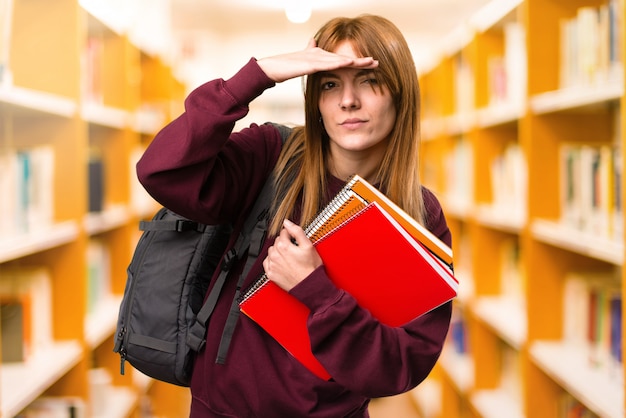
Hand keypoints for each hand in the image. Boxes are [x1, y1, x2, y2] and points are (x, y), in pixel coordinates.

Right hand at [257, 39, 377, 82]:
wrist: (271, 67)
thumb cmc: (285, 65)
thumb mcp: (301, 59)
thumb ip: (309, 50)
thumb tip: (314, 40)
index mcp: (320, 57)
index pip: (342, 61)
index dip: (357, 62)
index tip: (371, 65)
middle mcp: (320, 55)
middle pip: (344, 59)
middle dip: (361, 61)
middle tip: (377, 62)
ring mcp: (315, 59)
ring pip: (338, 60)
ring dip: (354, 61)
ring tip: (369, 62)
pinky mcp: (309, 64)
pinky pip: (326, 64)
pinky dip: (338, 63)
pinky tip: (349, 62)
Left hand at [263, 219, 322, 290]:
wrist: (310, 286)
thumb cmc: (311, 268)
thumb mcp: (308, 245)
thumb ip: (296, 231)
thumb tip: (287, 222)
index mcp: (283, 246)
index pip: (283, 233)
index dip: (290, 235)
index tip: (295, 240)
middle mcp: (275, 255)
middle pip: (277, 241)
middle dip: (284, 243)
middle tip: (294, 249)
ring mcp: (272, 265)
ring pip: (271, 251)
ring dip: (278, 251)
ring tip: (288, 256)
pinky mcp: (271, 274)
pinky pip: (267, 263)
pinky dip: (272, 261)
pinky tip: (281, 263)